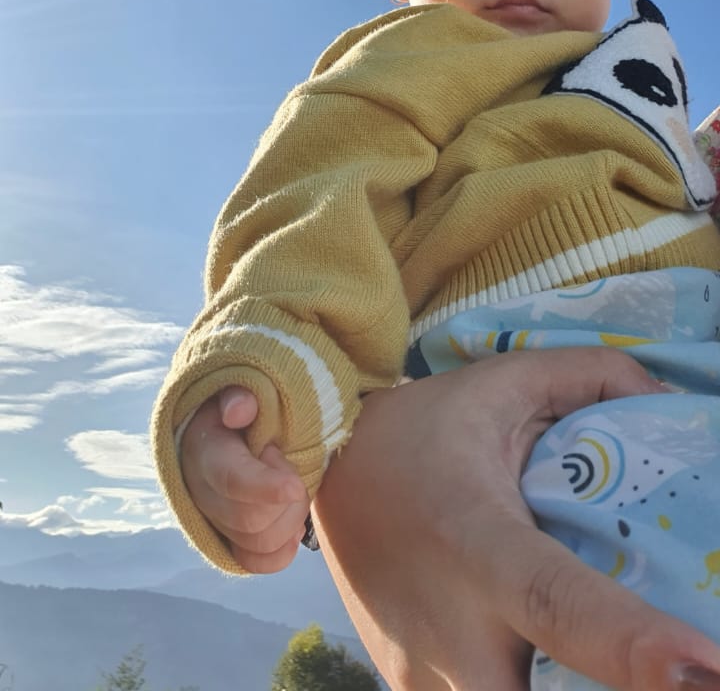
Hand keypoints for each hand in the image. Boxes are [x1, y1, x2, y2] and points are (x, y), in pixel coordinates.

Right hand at [180, 386, 308, 572]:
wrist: (234, 425)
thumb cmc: (245, 405)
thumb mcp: (239, 389)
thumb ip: (240, 394)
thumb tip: (239, 411)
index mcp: (204, 450)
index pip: (230, 479)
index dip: (265, 487)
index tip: (294, 483)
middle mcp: (201, 492)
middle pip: (250, 519)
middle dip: (285, 497)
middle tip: (289, 466)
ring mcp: (213, 520)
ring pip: (259, 543)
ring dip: (290, 520)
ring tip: (291, 488)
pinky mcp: (228, 540)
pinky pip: (256, 562)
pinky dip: (282, 550)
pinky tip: (292, 524)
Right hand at [313, 348, 719, 690]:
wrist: (324, 472)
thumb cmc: (426, 428)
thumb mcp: (505, 384)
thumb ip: (596, 378)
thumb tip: (678, 404)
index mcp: (477, 542)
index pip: (557, 604)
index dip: (631, 646)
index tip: (705, 670)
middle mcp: (449, 629)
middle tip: (681, 672)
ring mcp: (424, 679)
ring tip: (609, 658)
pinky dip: (526, 686)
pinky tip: (535, 651)